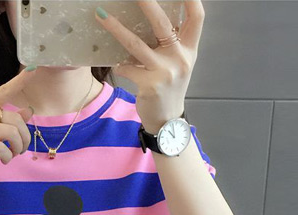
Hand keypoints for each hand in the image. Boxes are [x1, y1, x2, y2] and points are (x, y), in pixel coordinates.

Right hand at [0, 68, 37, 189]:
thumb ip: (8, 123)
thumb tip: (28, 110)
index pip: (2, 92)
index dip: (18, 81)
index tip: (34, 68)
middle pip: (14, 118)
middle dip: (24, 137)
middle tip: (20, 150)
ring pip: (11, 132)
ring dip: (17, 148)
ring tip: (12, 155)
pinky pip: (0, 147)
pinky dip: (7, 157)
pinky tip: (4, 161)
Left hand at [95, 0, 204, 132]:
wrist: (167, 120)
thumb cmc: (170, 87)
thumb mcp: (179, 62)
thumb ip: (173, 42)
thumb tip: (151, 15)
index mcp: (190, 48)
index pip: (196, 16)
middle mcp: (180, 57)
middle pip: (163, 23)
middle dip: (147, 3)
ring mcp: (165, 72)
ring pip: (136, 44)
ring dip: (116, 28)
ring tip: (101, 15)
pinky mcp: (149, 85)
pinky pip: (127, 68)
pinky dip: (119, 64)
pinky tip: (115, 63)